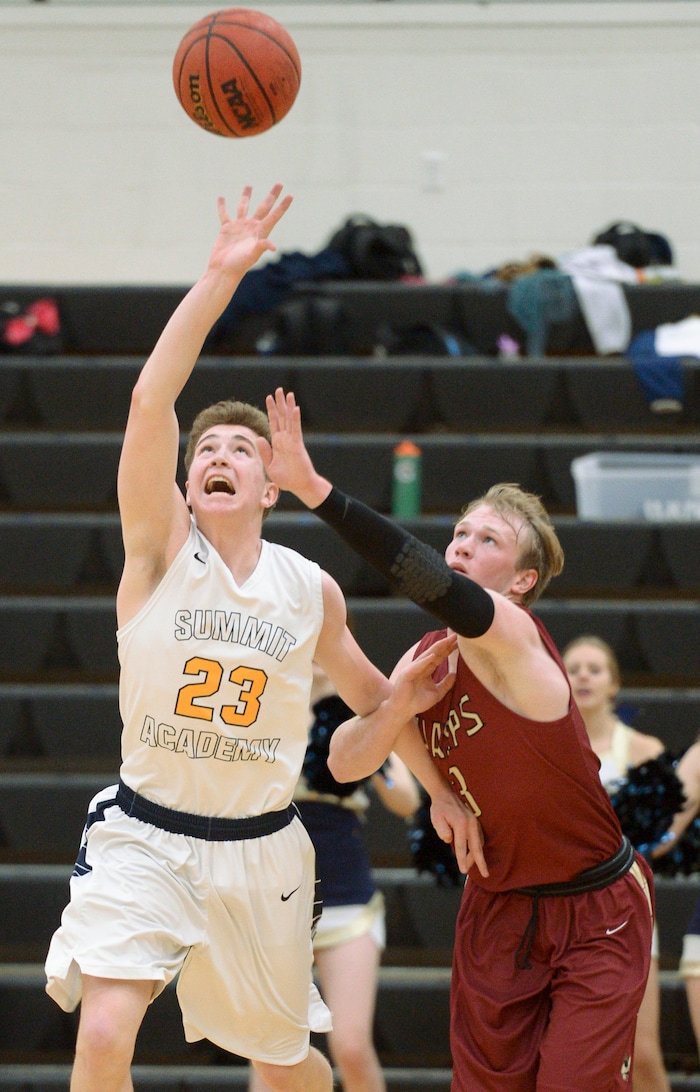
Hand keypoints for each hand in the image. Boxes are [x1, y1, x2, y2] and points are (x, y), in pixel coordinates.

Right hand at [208, 185, 292, 279]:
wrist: (224, 270)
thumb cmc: (240, 264)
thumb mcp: (253, 255)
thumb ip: (262, 246)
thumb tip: (273, 247)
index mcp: (261, 232)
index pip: (274, 215)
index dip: (283, 206)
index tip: (291, 195)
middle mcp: (252, 227)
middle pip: (264, 207)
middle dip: (272, 195)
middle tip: (279, 183)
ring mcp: (240, 227)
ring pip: (244, 207)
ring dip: (246, 196)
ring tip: (249, 185)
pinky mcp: (227, 228)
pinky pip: (224, 214)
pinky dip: (222, 206)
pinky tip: (221, 197)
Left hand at [259, 387, 330, 505]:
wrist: (299, 486)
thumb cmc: (286, 478)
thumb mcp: (270, 465)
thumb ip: (264, 451)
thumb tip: (258, 437)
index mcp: (277, 443)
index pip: (273, 422)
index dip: (271, 410)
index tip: (269, 397)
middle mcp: (284, 439)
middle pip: (281, 417)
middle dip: (279, 403)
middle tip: (279, 389)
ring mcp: (291, 440)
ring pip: (289, 419)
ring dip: (288, 406)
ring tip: (288, 393)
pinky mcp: (297, 445)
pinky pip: (296, 429)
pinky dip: (295, 419)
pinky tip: (295, 408)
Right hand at [388, 633, 457, 720]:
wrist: (404, 711)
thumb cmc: (418, 702)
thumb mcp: (437, 693)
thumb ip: (446, 684)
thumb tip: (455, 674)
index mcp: (427, 670)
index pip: (440, 657)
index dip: (449, 649)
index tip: (458, 642)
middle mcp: (420, 667)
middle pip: (434, 653)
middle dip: (444, 644)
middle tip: (455, 636)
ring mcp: (413, 669)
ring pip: (426, 656)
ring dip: (436, 648)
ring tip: (446, 641)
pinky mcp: (406, 674)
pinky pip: (417, 666)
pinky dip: (425, 661)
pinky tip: (433, 655)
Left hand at [430, 790, 487, 878]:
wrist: (446, 794)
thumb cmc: (439, 808)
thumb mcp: (436, 818)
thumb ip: (442, 830)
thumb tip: (449, 840)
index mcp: (461, 824)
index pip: (461, 847)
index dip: (462, 860)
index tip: (463, 871)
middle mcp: (471, 823)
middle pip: (476, 847)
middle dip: (481, 862)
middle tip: (485, 874)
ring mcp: (475, 822)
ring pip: (478, 843)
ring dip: (477, 855)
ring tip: (477, 866)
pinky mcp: (475, 822)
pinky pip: (479, 837)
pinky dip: (478, 847)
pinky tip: (475, 853)